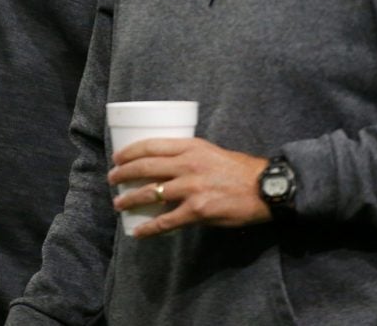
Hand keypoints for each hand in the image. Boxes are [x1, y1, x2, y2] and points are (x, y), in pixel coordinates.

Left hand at [108, 137, 270, 238]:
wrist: (265, 189)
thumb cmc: (239, 170)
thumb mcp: (210, 152)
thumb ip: (188, 155)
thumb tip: (164, 164)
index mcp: (190, 147)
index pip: (150, 145)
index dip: (129, 152)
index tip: (117, 158)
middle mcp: (188, 164)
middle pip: (145, 167)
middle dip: (123, 174)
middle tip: (112, 179)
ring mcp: (192, 188)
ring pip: (151, 192)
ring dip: (130, 199)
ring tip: (119, 204)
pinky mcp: (198, 210)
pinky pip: (167, 221)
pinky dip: (149, 227)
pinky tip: (139, 231)